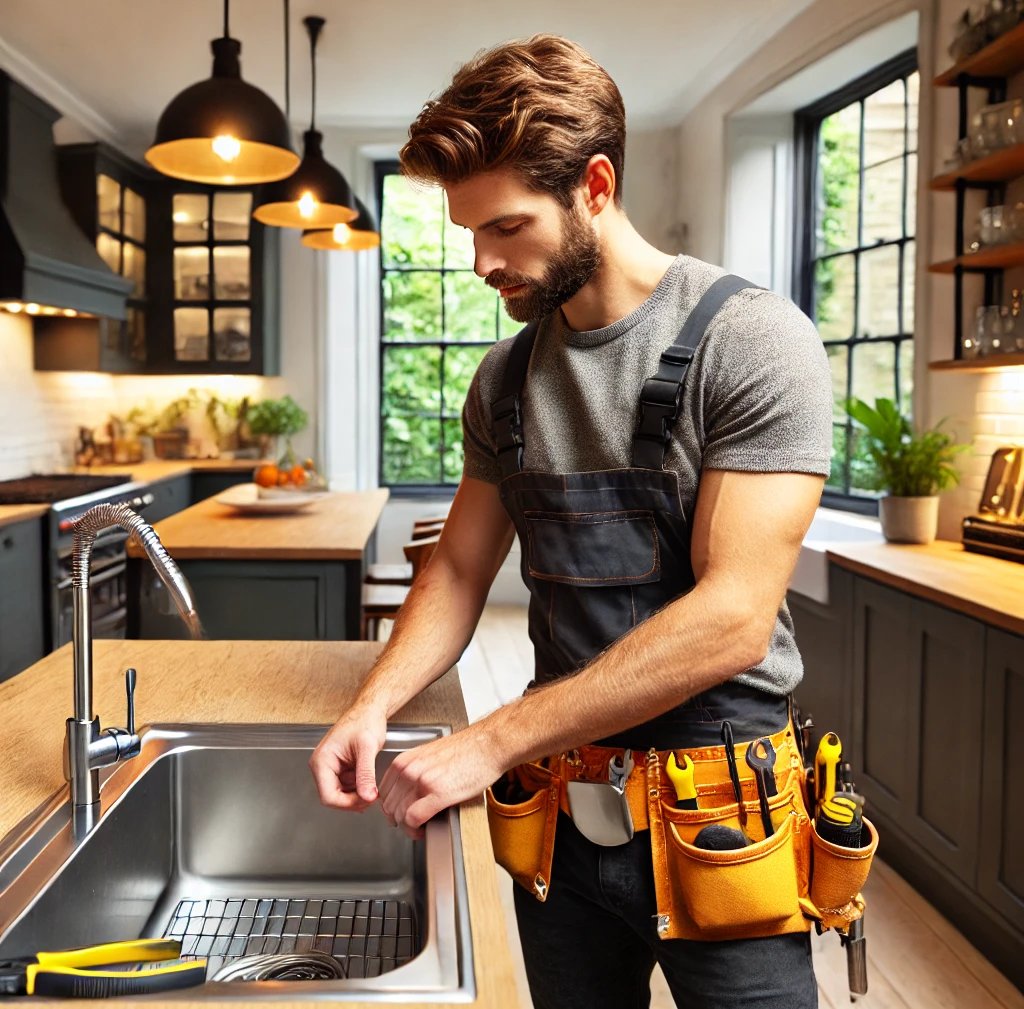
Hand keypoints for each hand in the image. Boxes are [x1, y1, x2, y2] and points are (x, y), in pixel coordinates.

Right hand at [309, 704, 387, 810]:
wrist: (371, 710)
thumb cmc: (365, 721)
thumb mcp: (367, 748)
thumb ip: (366, 774)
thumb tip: (367, 797)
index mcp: (321, 761)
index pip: (328, 796)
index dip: (348, 803)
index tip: (367, 800)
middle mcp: (322, 766)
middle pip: (333, 797)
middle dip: (353, 800)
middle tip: (373, 796)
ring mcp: (331, 768)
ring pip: (341, 794)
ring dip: (357, 795)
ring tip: (373, 787)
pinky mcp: (340, 768)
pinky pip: (347, 787)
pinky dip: (359, 788)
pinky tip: (369, 783)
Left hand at [378, 727, 502, 838]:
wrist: (488, 744)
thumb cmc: (466, 750)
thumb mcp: (430, 756)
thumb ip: (414, 771)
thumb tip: (407, 792)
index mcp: (406, 760)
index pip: (383, 792)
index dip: (391, 808)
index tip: (399, 814)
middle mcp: (409, 769)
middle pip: (389, 806)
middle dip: (399, 820)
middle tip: (411, 824)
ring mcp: (422, 781)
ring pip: (400, 815)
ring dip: (407, 827)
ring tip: (419, 828)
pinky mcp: (438, 793)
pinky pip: (413, 818)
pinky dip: (415, 829)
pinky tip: (424, 829)